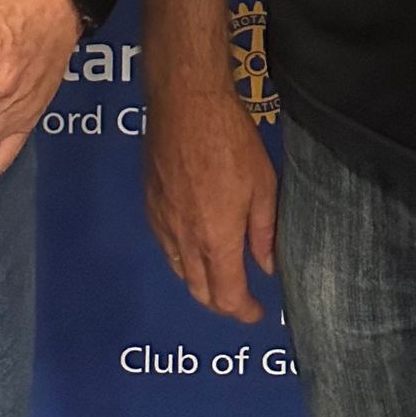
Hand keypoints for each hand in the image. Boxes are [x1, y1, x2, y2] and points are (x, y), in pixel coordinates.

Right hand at [145, 82, 277, 321]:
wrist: (185, 102)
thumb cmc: (231, 140)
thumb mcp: (262, 186)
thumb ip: (264, 233)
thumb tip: (266, 266)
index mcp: (216, 239)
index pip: (227, 296)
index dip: (243, 312)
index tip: (257, 313)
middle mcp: (184, 239)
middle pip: (199, 292)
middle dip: (222, 303)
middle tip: (241, 297)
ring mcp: (162, 222)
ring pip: (179, 270)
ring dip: (201, 281)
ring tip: (221, 272)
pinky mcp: (149, 204)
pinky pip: (165, 245)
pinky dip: (182, 256)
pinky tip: (195, 241)